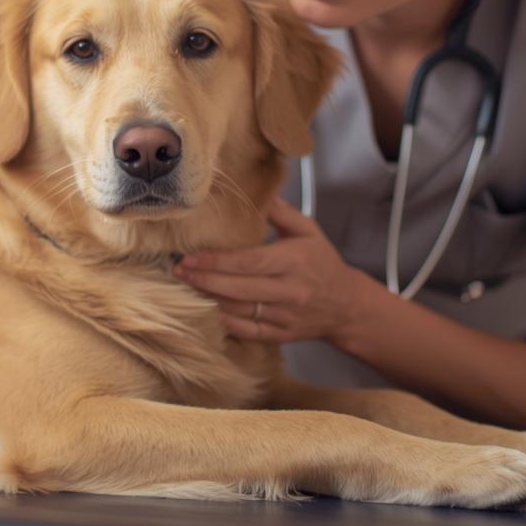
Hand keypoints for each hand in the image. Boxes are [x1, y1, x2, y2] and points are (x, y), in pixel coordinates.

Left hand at [172, 196, 370, 342]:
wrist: (348, 305)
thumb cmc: (323, 263)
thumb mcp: (309, 231)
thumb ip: (281, 212)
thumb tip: (256, 190)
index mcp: (295, 261)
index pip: (249, 261)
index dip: (216, 261)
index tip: (190, 257)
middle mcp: (290, 291)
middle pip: (239, 288)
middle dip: (204, 280)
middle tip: (177, 271)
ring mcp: (286, 316)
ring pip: (240, 311)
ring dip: (209, 300)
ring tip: (185, 288)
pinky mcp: (282, 336)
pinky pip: (248, 332)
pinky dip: (225, 324)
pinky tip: (207, 311)